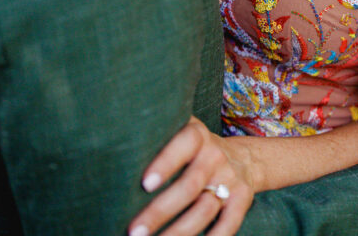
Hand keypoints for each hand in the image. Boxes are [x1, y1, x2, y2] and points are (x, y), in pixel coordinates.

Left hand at [128, 117, 254, 235]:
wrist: (244, 157)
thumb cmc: (195, 148)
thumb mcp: (183, 132)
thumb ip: (160, 134)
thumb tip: (113, 143)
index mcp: (197, 136)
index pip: (184, 144)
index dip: (166, 162)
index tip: (145, 184)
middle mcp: (214, 156)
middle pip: (189, 186)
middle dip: (160, 211)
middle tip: (134, 231)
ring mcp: (229, 179)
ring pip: (203, 211)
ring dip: (177, 233)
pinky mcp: (241, 200)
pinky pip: (228, 225)